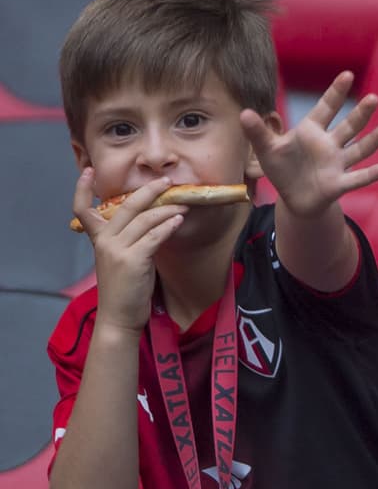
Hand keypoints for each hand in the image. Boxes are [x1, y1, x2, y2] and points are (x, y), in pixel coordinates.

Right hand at [73, 172, 186, 332]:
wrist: (119, 317)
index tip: (88, 171)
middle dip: (149, 191)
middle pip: (126, 206)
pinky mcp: (133, 260)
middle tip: (167, 181)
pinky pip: (154, 236)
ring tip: (184, 205)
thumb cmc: (124, 288)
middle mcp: (105, 241)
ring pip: (145, 219)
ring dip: (168, 209)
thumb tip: (152, 218)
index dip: (82, 189)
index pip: (83, 210)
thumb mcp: (120, 258)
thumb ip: (128, 239)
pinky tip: (179, 221)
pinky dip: (168, 226)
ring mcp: (118, 250)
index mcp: (99, 239)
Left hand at [240, 71, 377, 218]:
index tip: (347, 74)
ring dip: (373, 141)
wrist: (294, 198)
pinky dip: (370, 174)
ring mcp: (336, 164)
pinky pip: (356, 178)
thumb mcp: (266, 149)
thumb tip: (243, 113)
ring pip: (358, 150)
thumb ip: (257, 132)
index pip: (325, 108)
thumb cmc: (282, 169)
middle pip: (348, 126)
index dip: (335, 92)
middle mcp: (329, 145)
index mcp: (311, 131)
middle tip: (374, 99)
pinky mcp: (338, 184)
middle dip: (361, 113)